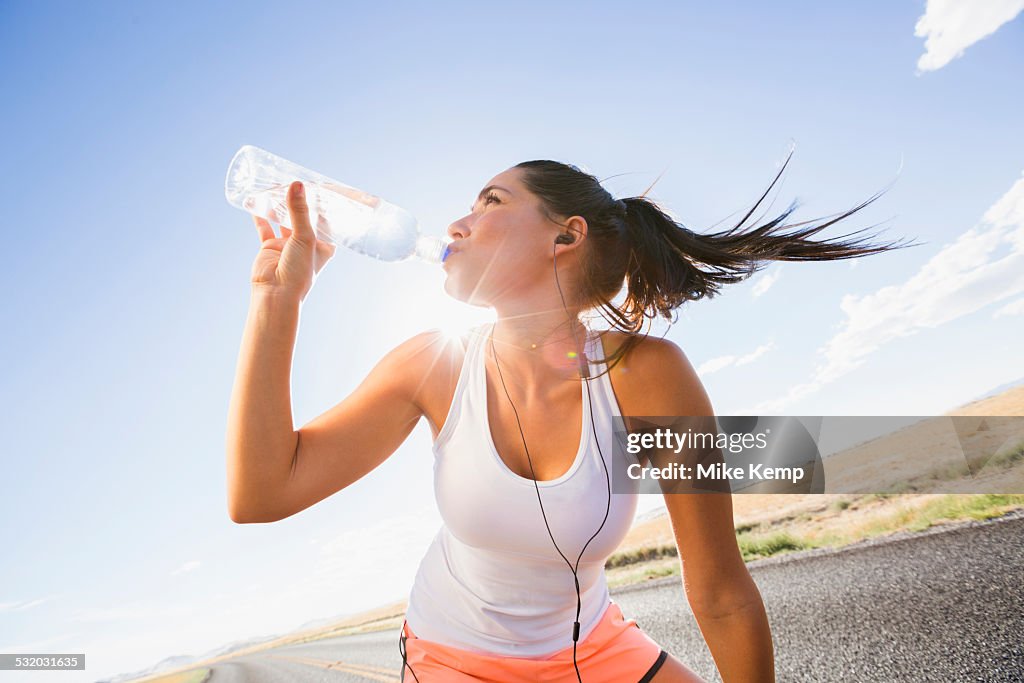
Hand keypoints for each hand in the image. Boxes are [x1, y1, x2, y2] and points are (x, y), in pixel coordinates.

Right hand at [250, 181, 336, 301]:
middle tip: (295, 179)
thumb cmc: (299, 272)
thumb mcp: (304, 237)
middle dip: (300, 200)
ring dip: (279, 204)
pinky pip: (265, 227)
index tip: (323, 183)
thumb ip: (299, 211)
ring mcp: (287, 244)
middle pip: (304, 216)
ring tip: (274, 185)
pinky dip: (260, 215)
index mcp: (324, 245)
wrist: (276, 294)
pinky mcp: (270, 247)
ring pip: (283, 219)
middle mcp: (307, 244)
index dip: (325, 203)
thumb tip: (296, 185)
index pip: (327, 219)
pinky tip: (255, 201)